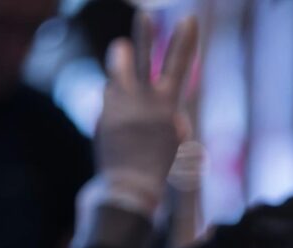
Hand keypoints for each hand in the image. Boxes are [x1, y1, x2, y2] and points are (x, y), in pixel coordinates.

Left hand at [95, 13, 198, 212]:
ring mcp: (121, 105)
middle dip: (146, 35)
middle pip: (145, 59)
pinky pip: (110, 97)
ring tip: (121, 48)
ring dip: (120, 59)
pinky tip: (121, 119)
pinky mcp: (105, 113)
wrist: (130, 185)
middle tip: (144, 15)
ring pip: (119, 71)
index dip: (185, 41)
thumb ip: (168, 117)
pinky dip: (116, 103)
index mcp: (167, 106)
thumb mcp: (173, 139)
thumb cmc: (157, 165)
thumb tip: (159, 103)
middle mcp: (144, 101)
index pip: (179, 66)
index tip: (188, 18)